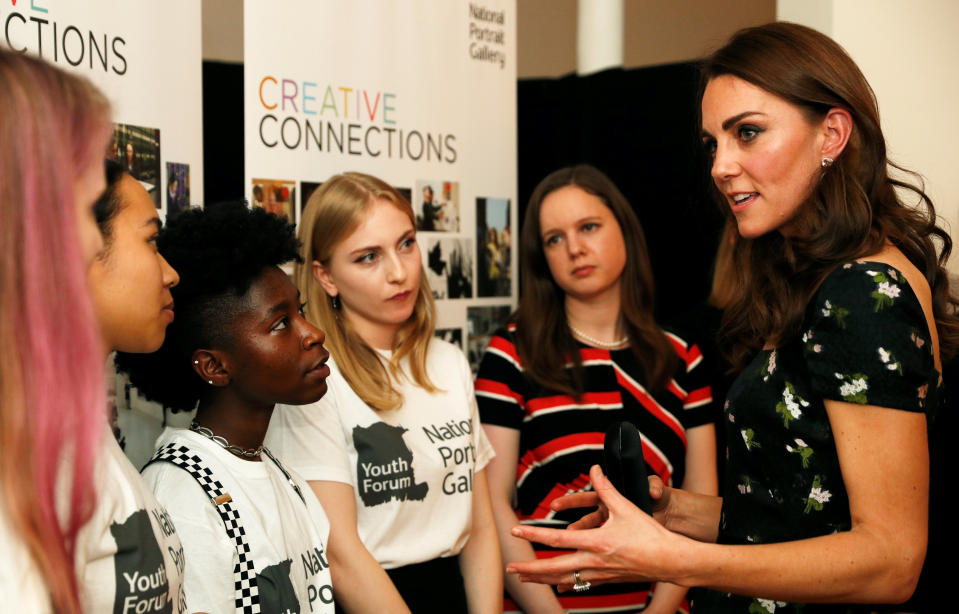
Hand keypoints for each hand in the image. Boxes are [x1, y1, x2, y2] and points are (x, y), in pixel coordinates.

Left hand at [507, 465, 683, 589]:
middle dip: (530, 569)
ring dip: (542, 579)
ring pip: (564, 579)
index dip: (534, 534)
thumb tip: (595, 469)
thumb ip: (606, 488)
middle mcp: (594, 561)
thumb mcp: (626, 507)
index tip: (517, 530)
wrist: (670, 560)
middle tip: (511, 567)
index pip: (557, 538)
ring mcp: (599, 574)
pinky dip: (565, 585)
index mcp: (595, 541)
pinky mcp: (607, 580)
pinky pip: (581, 585)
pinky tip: (557, 587)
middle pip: (554, 568)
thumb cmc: (650, 535)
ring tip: (524, 578)